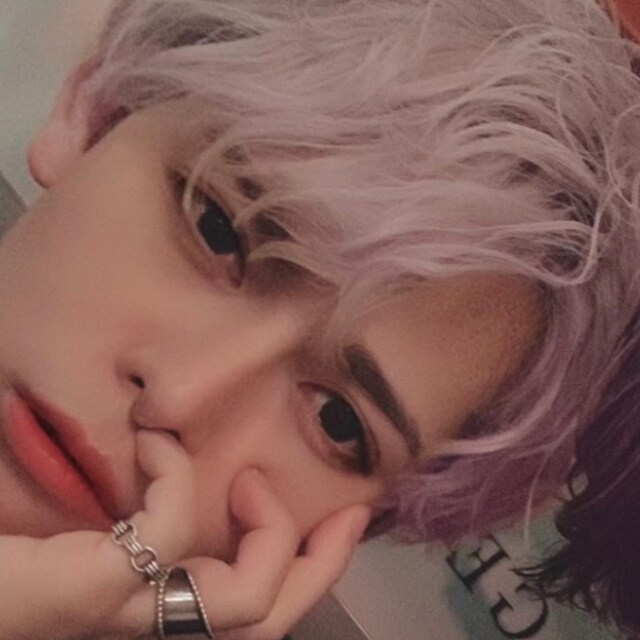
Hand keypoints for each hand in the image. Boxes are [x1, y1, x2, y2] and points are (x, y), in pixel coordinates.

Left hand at [119, 442, 370, 639]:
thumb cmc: (13, 543)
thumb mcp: (108, 517)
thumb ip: (158, 503)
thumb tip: (222, 461)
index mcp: (164, 609)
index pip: (259, 609)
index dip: (317, 567)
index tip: (349, 514)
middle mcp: (157, 625)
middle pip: (267, 617)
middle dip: (323, 560)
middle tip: (348, 509)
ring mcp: (129, 615)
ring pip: (247, 601)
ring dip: (272, 530)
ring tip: (248, 480)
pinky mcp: (94, 589)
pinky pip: (171, 535)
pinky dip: (178, 476)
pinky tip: (155, 444)